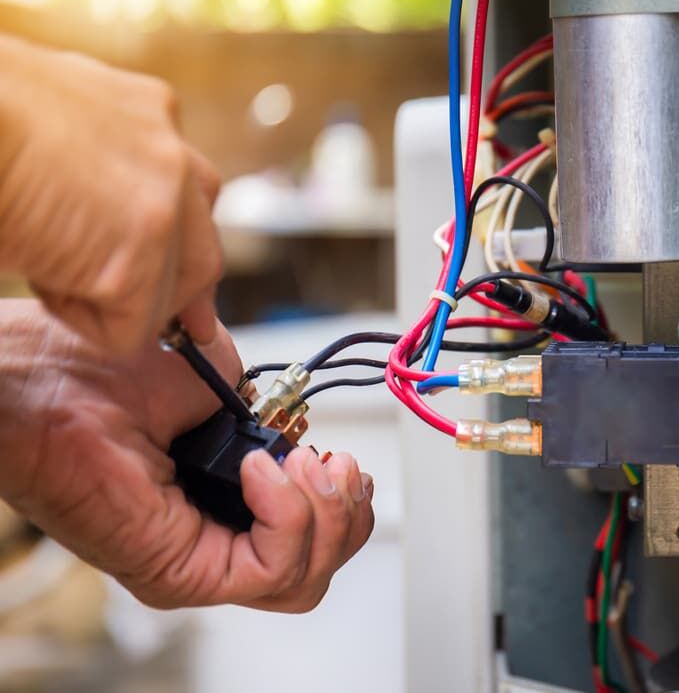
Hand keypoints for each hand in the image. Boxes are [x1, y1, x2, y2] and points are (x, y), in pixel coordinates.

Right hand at [0, 35, 223, 353]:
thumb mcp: (49, 124)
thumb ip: (95, 164)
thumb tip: (100, 226)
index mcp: (145, 111)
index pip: (187, 187)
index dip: (174, 240)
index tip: (162, 273)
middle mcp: (169, 151)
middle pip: (203, 242)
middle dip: (181, 288)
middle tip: (163, 319)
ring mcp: (165, 203)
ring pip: (179, 287)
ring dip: (117, 299)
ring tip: (45, 265)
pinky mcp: (142, 254)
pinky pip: (131, 327)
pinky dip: (83, 321)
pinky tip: (38, 278)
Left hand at [0, 300, 374, 611]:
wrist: (55, 378)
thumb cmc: (112, 375)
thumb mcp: (224, 391)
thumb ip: (269, 423)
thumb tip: (302, 440)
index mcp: (221, 508)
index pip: (310, 540)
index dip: (339, 503)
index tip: (330, 453)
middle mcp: (211, 546)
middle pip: (317, 571)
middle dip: (345, 514)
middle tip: (328, 464)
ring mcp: (196, 566)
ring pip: (303, 582)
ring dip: (323, 515)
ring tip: (295, 464)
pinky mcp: (182, 575)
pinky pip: (272, 570)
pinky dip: (287, 514)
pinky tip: (261, 469)